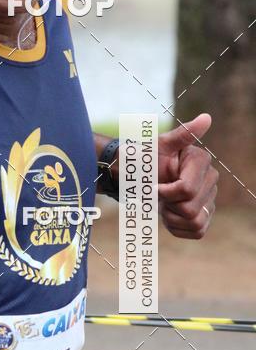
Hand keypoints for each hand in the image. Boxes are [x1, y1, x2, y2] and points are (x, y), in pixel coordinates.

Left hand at [157, 113, 217, 238]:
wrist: (138, 179)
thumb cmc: (145, 160)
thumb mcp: (158, 146)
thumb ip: (182, 135)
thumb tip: (206, 118)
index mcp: (202, 161)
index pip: (185, 190)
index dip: (164, 192)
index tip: (154, 184)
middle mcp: (211, 180)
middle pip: (190, 209)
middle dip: (168, 205)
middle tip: (159, 194)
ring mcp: (210, 199)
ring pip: (196, 222)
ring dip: (172, 218)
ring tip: (164, 204)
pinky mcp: (205, 216)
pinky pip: (197, 231)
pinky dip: (178, 228)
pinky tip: (170, 214)